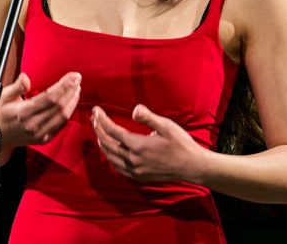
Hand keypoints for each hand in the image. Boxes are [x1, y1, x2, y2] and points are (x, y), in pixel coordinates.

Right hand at [0, 71, 80, 148]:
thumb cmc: (0, 114)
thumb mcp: (2, 97)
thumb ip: (16, 87)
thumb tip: (25, 77)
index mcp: (23, 113)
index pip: (50, 98)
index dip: (64, 86)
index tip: (73, 76)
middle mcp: (33, 124)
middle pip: (59, 106)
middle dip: (71, 91)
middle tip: (77, 78)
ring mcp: (40, 134)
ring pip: (62, 116)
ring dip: (72, 101)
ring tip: (76, 88)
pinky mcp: (44, 139)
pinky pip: (61, 125)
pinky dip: (69, 113)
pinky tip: (71, 103)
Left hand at [91, 104, 207, 182]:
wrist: (192, 166)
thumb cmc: (181, 144)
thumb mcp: (167, 126)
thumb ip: (148, 117)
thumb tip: (134, 109)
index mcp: (138, 146)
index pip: (113, 132)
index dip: (102, 120)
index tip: (96, 110)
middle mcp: (133, 160)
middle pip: (108, 144)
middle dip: (98, 130)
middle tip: (94, 118)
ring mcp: (135, 171)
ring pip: (111, 157)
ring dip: (102, 144)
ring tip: (99, 132)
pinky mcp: (139, 177)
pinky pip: (118, 168)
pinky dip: (110, 158)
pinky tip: (111, 152)